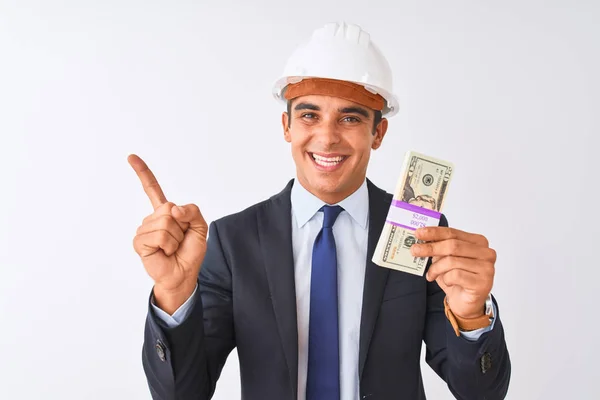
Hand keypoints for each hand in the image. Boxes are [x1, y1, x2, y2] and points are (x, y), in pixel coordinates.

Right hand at [129, 154, 207, 313]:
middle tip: (179, 240)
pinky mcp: (139, 241)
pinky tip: (164, 252)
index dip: (143, 173)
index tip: (131, 157)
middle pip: (169, 208)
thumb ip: (193, 211)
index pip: (152, 189)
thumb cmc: (189, 252)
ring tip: (171, 248)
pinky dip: (168, 245)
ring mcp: (144, 229)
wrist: (183, 274)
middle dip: (182, 225)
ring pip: (165, 222)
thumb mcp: (200, 228)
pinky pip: (159, 235)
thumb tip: (174, 209)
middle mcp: (152, 218)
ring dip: (175, 238)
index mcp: (165, 212)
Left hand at [410, 227, 495, 318]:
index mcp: (478, 242)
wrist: (466, 303)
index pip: (453, 233)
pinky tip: (446, 282)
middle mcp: (486, 253)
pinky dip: (445, 279)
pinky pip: (456, 276)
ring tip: (431, 274)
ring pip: (452, 261)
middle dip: (431, 248)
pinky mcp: (482, 283)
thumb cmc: (457, 280)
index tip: (418, 233)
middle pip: (453, 246)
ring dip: (436, 268)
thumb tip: (422, 237)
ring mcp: (487, 268)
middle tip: (414, 251)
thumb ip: (439, 247)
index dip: (434, 233)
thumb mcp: (445, 259)